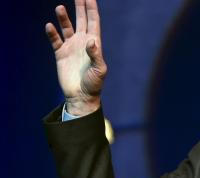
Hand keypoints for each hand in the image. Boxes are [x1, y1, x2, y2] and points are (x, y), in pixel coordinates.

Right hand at [45, 0, 105, 115]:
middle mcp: (82, 42)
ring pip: (66, 27)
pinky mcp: (61, 54)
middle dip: (80, 7)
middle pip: (81, 20)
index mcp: (94, 43)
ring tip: (59, 8)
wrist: (81, 96)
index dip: (92, 9)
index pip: (93, 21)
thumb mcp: (99, 70)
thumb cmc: (94, 84)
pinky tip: (49, 26)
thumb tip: (91, 41)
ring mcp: (71, 47)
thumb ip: (96, 55)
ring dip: (63, 18)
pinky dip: (52, 33)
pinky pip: (55, 40)